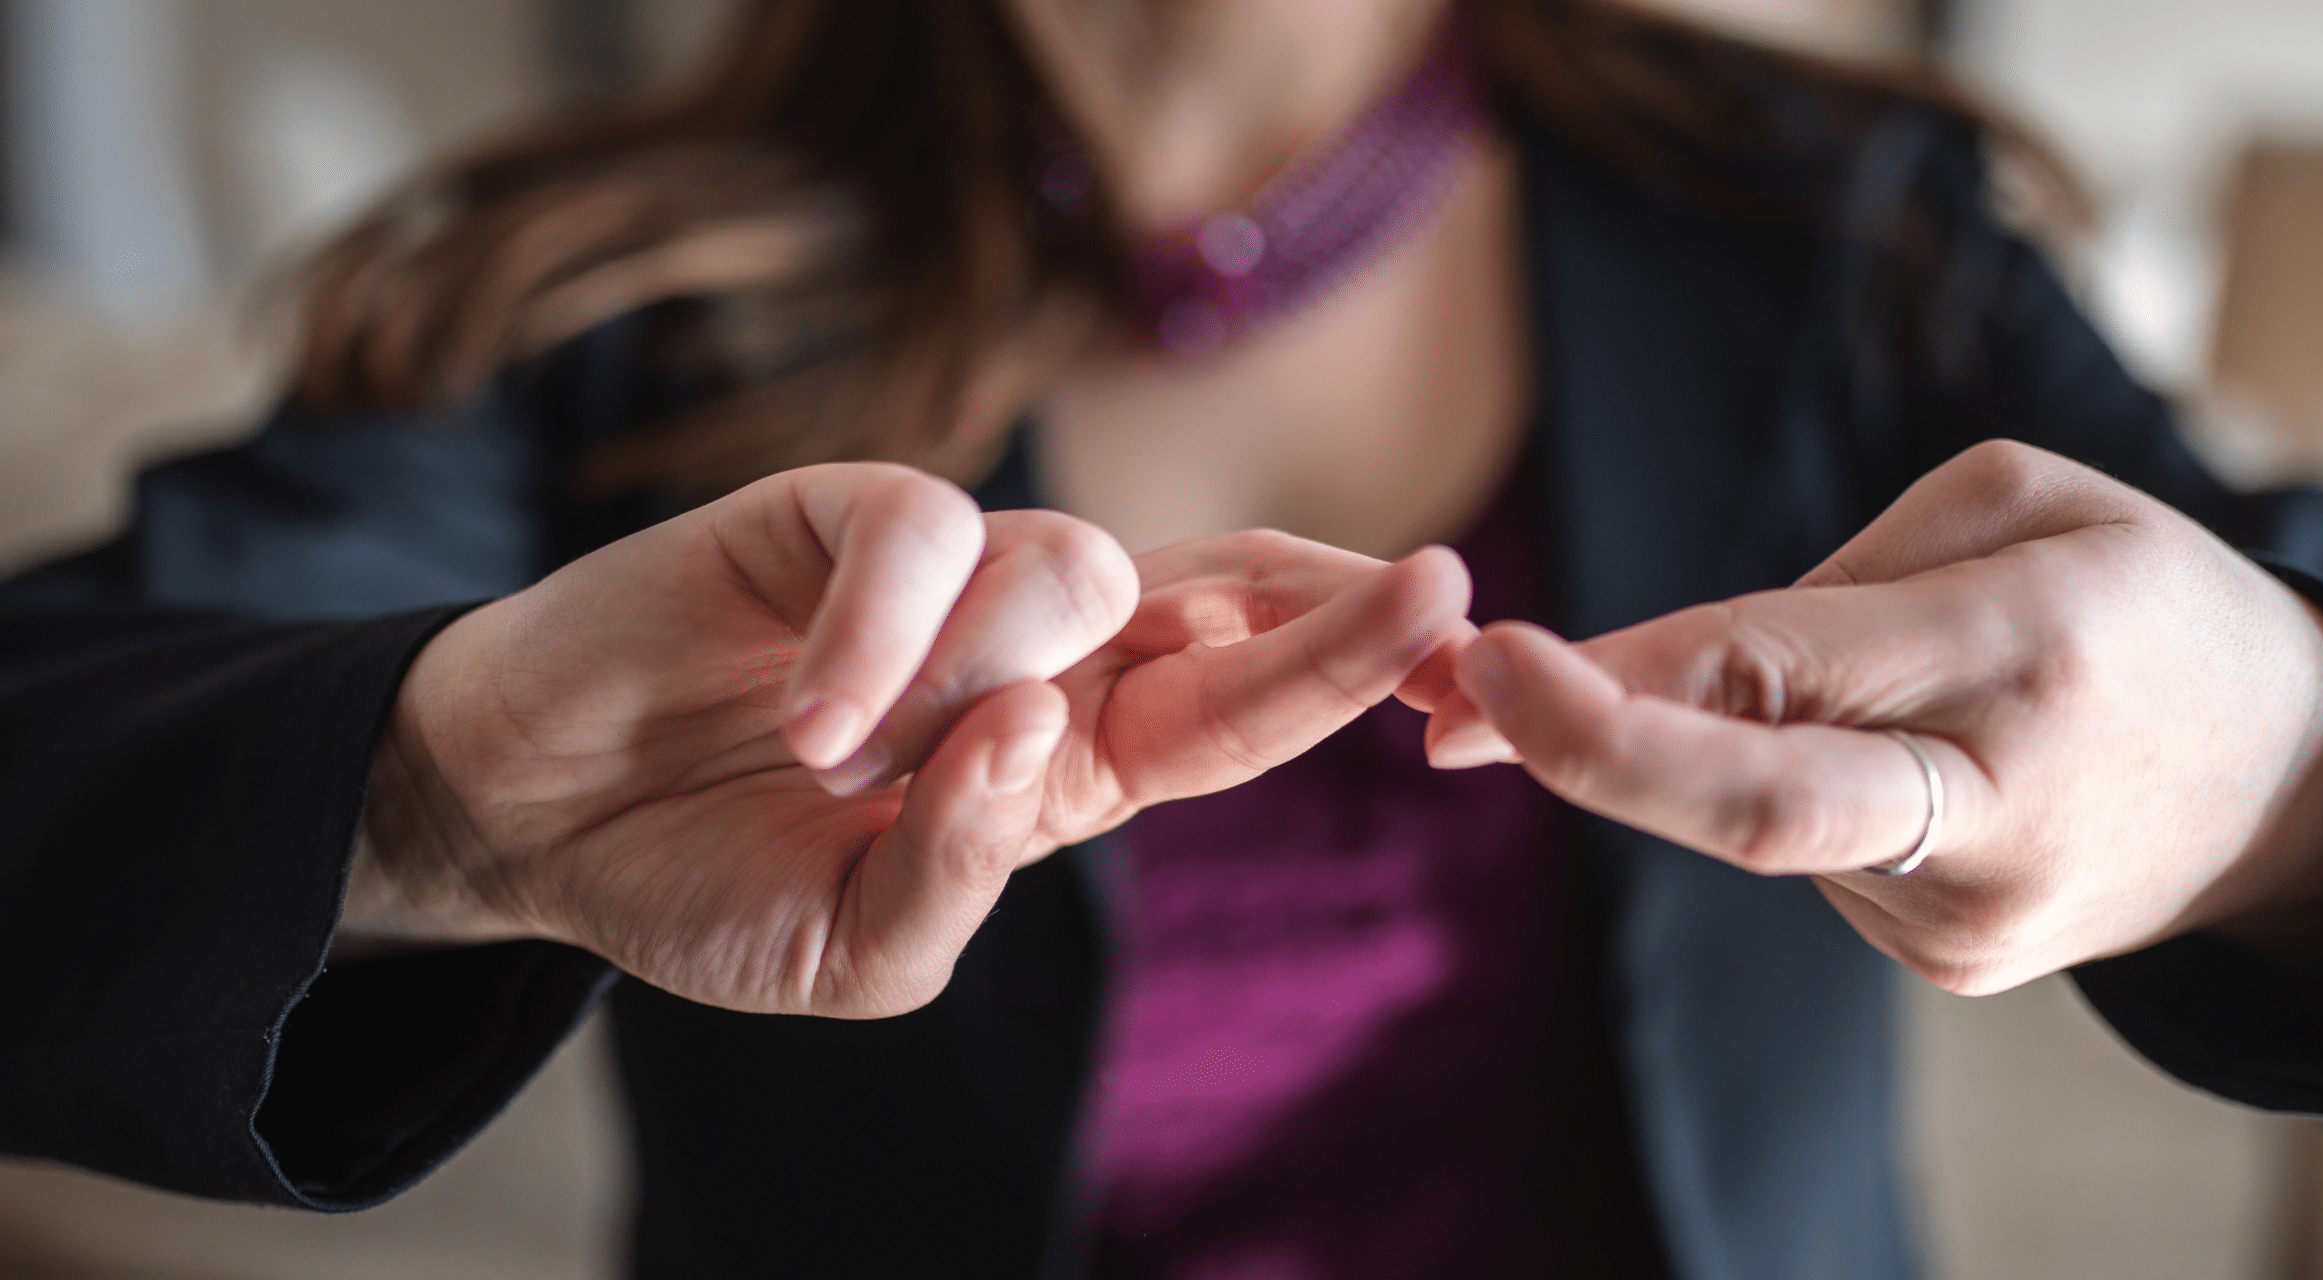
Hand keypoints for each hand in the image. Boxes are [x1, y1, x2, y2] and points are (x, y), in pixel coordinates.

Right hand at [349, 463, 1471, 1016]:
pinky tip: (807, 721)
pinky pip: (919, 530)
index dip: (1342, 670)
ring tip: (838, 765)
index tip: (1456, 632)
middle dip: (1326, 607)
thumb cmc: (710, 882)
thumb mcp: (851, 954)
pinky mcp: (835, 511)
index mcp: (1066, 764)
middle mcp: (1029, 659)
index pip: (1233, 713)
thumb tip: (1039, 735)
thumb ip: (959, 874)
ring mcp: (942, 579)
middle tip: (1430, 591)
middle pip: (1214, 603)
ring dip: (980, 676)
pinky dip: (879, 635)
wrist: (539, 816)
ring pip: (1067, 568)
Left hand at [1426, 441, 2322, 993]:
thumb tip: (1653, 669)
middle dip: (1589, 759)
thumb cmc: (2141, 600)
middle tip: (1451, 718)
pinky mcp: (1952, 963)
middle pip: (1751, 812)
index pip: (1779, 675)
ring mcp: (1970, 913)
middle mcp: (1995, 805)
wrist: (2290, 781)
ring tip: (1854, 685)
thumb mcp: (2023, 504)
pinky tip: (1885, 758)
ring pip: (1762, 816)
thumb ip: (1836, 581)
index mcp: (2025, 654)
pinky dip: (1794, 784)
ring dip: (1726, 741)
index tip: (1484, 653)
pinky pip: (1809, 854)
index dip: (1620, 676)